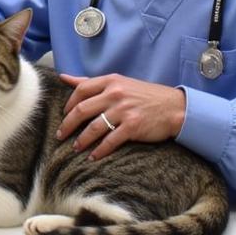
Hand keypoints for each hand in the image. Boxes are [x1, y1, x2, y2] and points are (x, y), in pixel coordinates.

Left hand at [55, 73, 185, 160]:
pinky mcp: (132, 126)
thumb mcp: (119, 82)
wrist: (175, 107)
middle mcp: (115, 94)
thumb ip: (92, 82)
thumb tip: (64, 77)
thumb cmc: (144, 95)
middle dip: (68, 125)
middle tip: (60, 135)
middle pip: (82, 109)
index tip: (64, 115)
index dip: (69, 104)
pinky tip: (93, 157)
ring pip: (93, 127)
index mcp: (111, 81)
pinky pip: (110, 141)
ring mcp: (123, 110)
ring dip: (81, 140)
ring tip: (75, 148)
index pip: (81, 90)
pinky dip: (99, 150)